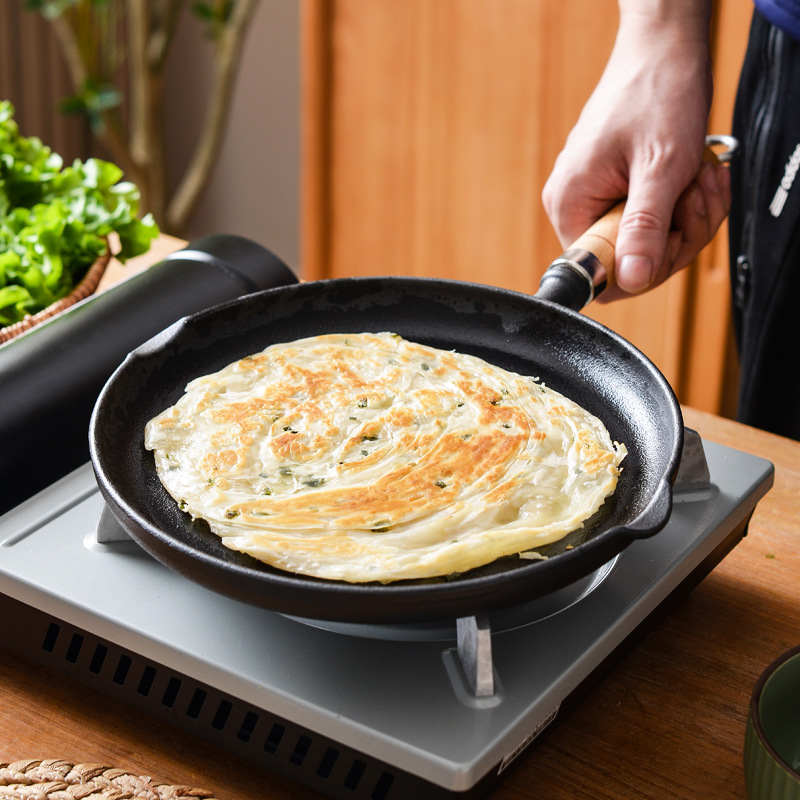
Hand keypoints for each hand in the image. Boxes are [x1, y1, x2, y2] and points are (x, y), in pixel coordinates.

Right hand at [542, 5, 730, 300]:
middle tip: (696, 195)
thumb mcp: (660, 168)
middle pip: (629, 260)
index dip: (645, 264)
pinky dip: (682, 204)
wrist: (664, 50)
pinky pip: (651, 219)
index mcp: (570, 204)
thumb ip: (644, 228)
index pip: (600, 271)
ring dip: (686, 216)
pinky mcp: (615, 190)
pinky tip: (694, 177)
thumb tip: (633, 279)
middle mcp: (574, 205)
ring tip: (699, 177)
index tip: (672, 231)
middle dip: (676, 235)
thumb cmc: (657, 94)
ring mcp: (595, 197)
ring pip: (647, 241)